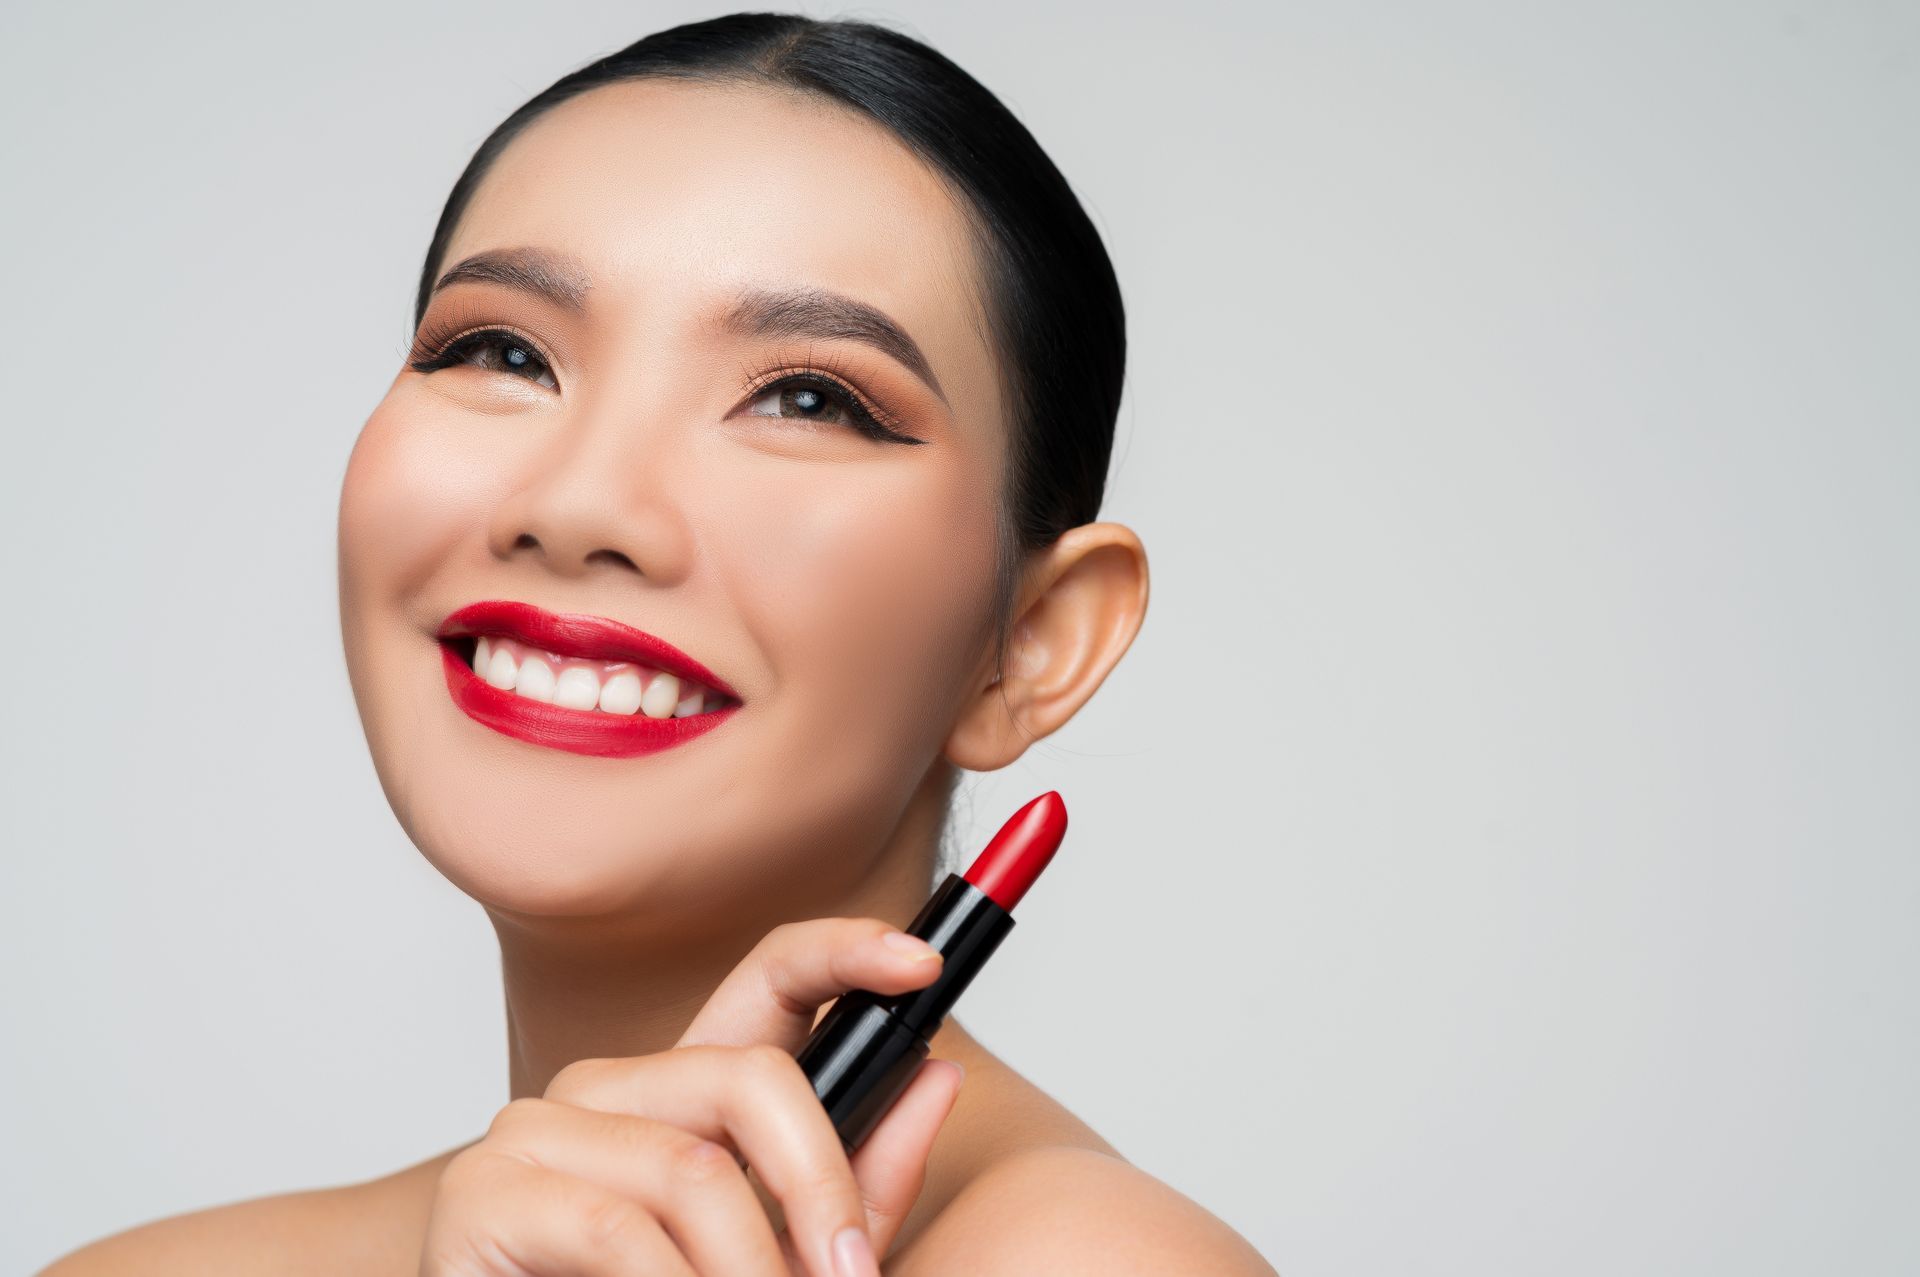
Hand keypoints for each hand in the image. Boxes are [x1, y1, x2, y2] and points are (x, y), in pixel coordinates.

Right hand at [418, 917, 963, 1275]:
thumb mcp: (788, 1257)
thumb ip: (863, 1180)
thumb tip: (940, 1074)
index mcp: (681, 1097)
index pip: (771, 976)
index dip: (846, 950)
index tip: (920, 966)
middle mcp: (607, 1088)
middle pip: (749, 1077)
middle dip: (820, 1188)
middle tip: (849, 1275)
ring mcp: (536, 1129)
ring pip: (692, 1170)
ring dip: (750, 1271)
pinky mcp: (483, 1192)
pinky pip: (618, 1228)